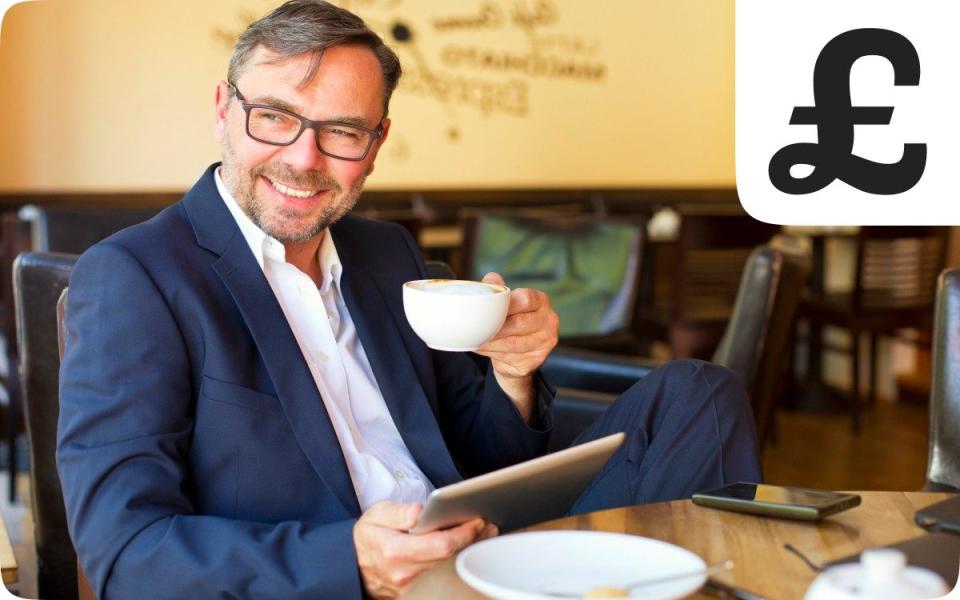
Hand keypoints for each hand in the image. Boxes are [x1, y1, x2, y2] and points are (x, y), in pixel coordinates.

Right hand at [353, 501, 497, 598]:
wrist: (350, 565)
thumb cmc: (367, 537)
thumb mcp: (375, 515)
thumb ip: (398, 512)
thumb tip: (420, 511)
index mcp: (395, 550)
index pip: (440, 545)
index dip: (464, 533)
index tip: (477, 520)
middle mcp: (404, 573)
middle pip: (450, 559)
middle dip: (473, 541)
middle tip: (488, 526)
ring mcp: (410, 587)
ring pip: (450, 571)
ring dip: (470, 553)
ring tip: (483, 536)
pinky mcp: (414, 594)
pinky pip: (442, 579)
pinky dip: (458, 565)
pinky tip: (468, 552)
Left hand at [474, 272, 559, 420]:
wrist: (518, 354)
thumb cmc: (511, 321)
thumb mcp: (506, 303)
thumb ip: (498, 289)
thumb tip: (492, 279)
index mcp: (541, 302)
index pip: (526, 299)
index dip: (505, 304)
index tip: (489, 309)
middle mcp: (549, 321)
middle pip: (519, 323)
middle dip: (495, 326)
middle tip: (477, 326)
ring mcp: (544, 342)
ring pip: (512, 343)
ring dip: (490, 341)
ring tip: (475, 338)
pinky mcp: (535, 360)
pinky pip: (509, 357)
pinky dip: (491, 352)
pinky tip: (482, 347)